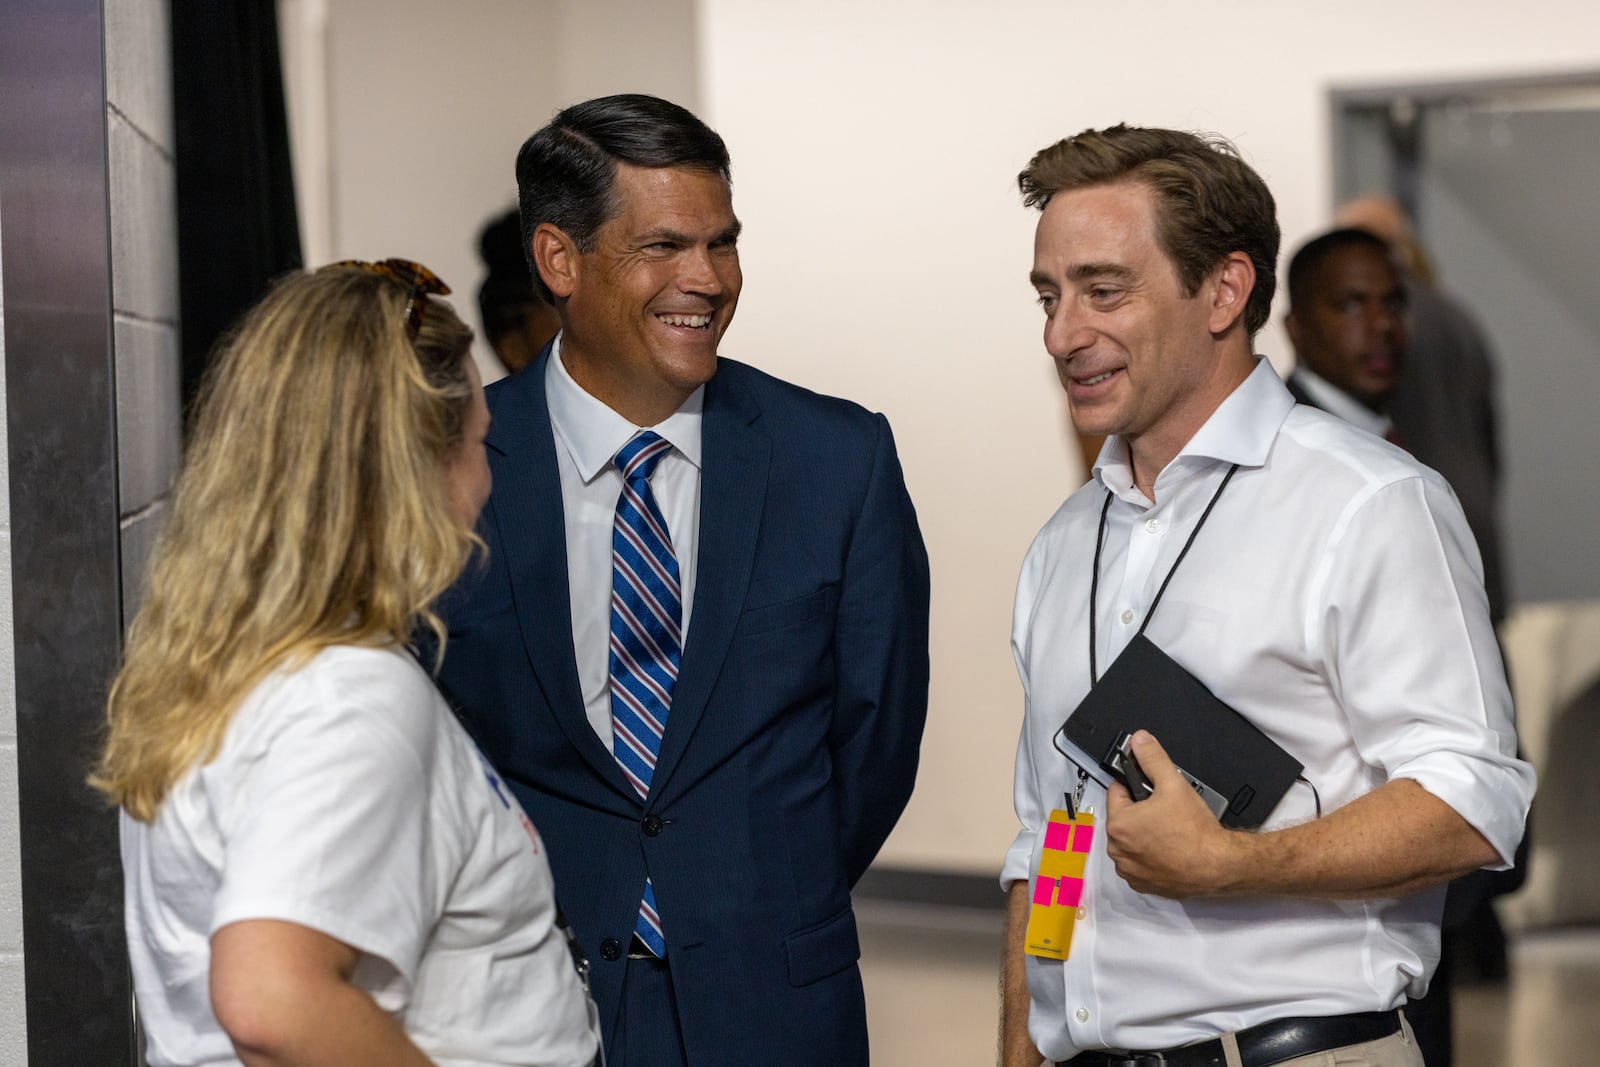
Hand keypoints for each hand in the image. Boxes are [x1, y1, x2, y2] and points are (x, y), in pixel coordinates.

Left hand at [1103, 730, 1240, 897]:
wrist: (1218, 866)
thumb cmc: (1195, 831)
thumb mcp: (1173, 784)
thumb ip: (1153, 758)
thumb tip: (1140, 740)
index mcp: (1118, 825)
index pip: (1117, 792)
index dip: (1135, 786)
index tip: (1151, 789)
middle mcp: (1118, 850)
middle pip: (1123, 818)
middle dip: (1140, 811)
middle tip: (1165, 810)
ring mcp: (1130, 870)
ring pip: (1131, 841)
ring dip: (1144, 834)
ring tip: (1169, 830)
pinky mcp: (1143, 884)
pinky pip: (1140, 863)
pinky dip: (1150, 856)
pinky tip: (1169, 849)